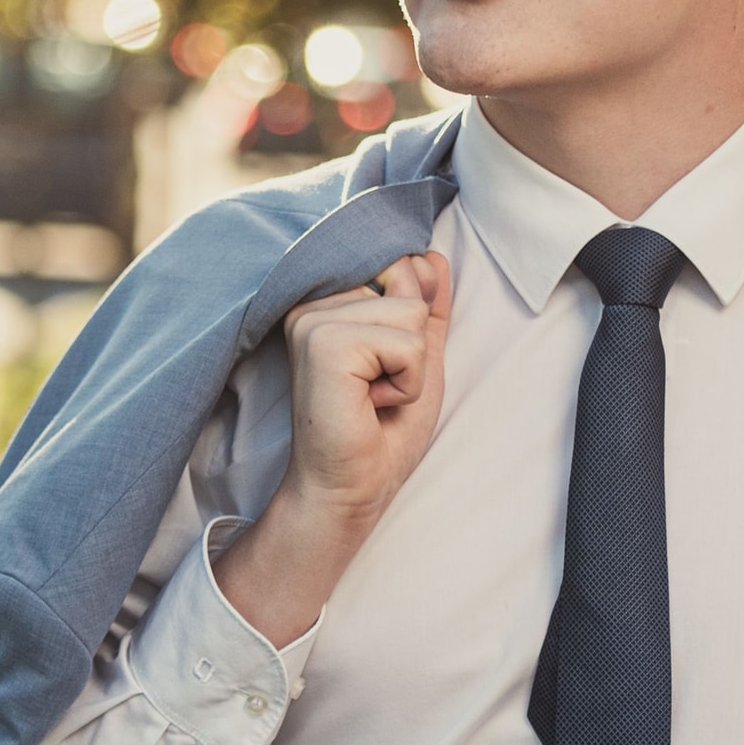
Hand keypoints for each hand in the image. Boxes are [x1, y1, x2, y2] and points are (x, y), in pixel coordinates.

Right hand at [214, 252, 450, 645]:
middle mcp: (313, 301)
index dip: (413, 332)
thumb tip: (430, 257)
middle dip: (411, 349)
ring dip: (409, 368)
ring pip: (410, 312)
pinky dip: (404, 381)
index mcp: (330, 302)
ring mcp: (313, 318)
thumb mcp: (418, 359)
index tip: (378, 374)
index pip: (404, 272)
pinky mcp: (322, 341)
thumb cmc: (380, 431)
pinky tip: (368, 403)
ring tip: (371, 397)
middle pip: (410, 289)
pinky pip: (405, 342)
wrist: (352, 487)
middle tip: (375, 391)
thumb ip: (425, 308)